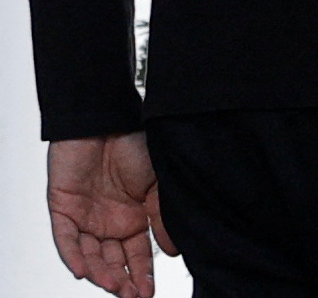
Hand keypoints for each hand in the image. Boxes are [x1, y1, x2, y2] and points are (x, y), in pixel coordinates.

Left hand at [47, 134, 175, 296]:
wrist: (108, 120)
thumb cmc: (135, 143)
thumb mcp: (158, 184)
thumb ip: (162, 217)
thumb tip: (173, 250)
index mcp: (133, 217)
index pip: (137, 254)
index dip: (142, 273)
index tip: (148, 292)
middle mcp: (108, 222)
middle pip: (113, 261)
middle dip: (123, 280)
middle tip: (132, 295)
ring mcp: (85, 217)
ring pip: (90, 255)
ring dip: (101, 273)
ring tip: (114, 286)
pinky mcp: (63, 209)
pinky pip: (66, 240)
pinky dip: (74, 257)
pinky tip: (85, 272)